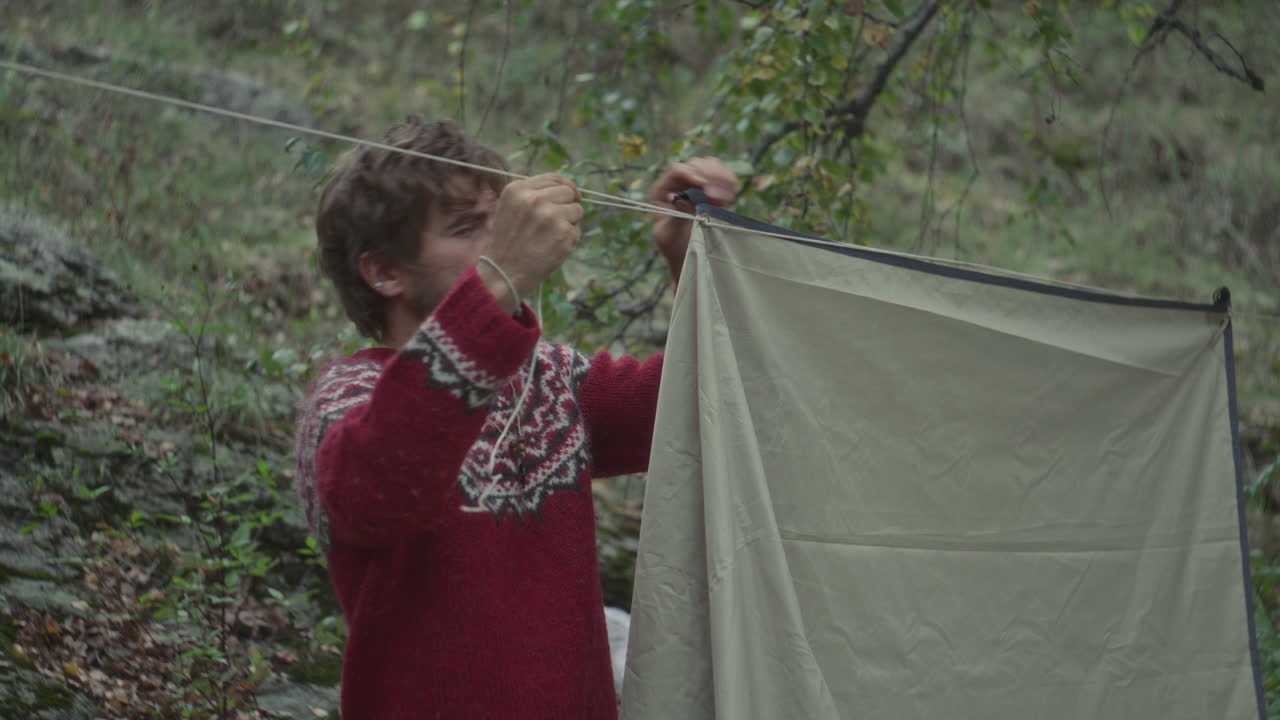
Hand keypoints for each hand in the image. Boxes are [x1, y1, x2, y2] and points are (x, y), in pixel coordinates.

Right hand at [485, 174, 583, 300]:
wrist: (504, 272)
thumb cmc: (509, 242)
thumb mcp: (510, 208)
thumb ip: (532, 194)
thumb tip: (565, 187)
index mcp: (518, 189)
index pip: (553, 178)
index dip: (565, 186)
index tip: (571, 195)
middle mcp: (534, 199)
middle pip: (568, 192)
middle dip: (567, 206)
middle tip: (554, 223)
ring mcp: (550, 216)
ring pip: (577, 210)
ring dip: (569, 223)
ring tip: (550, 237)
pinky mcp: (563, 233)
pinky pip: (577, 231)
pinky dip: (569, 241)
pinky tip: (551, 249)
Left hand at [649, 158, 736, 282]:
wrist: (689, 257)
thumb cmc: (673, 247)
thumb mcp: (668, 235)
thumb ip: (675, 217)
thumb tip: (684, 199)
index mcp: (663, 190)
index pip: (677, 170)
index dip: (690, 173)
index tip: (702, 183)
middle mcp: (681, 183)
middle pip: (697, 164)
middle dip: (709, 175)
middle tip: (715, 194)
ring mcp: (700, 185)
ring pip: (712, 166)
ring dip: (721, 177)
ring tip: (726, 197)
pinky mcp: (716, 191)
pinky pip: (725, 178)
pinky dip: (730, 183)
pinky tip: (730, 196)